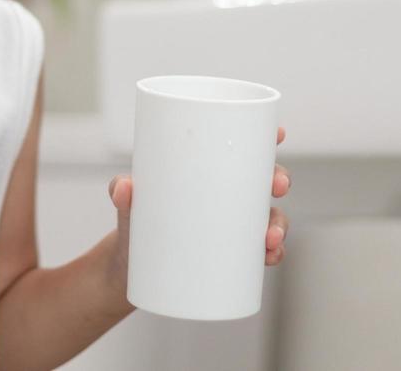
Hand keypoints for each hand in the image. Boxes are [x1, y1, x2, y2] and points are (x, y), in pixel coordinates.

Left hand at [106, 126, 291, 292]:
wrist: (130, 267)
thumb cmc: (134, 221)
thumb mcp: (128, 206)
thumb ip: (121, 192)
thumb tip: (124, 187)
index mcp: (208, 172)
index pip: (243, 149)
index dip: (267, 137)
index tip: (279, 133)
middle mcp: (227, 195)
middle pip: (265, 180)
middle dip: (279, 178)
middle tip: (276, 187)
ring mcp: (232, 225)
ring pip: (270, 217)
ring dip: (279, 223)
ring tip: (269, 238)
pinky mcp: (231, 254)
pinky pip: (262, 251)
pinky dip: (273, 253)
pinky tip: (271, 256)